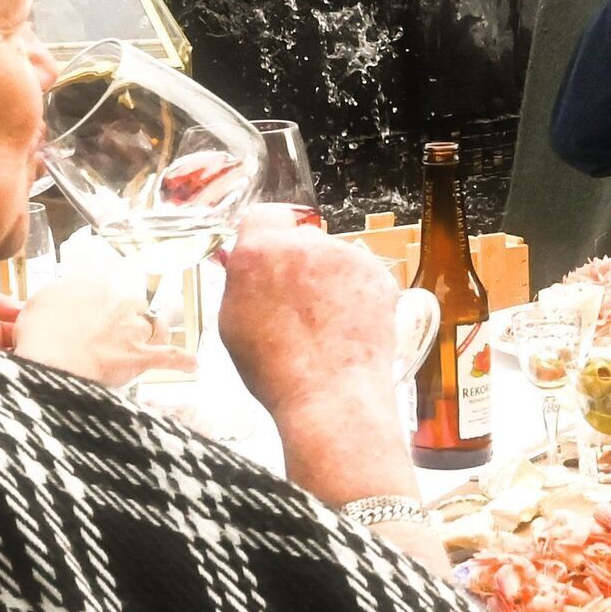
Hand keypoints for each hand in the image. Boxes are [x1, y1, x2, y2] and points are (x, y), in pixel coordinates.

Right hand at [9, 270, 183, 388]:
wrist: (52, 364)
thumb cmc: (41, 335)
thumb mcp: (42, 301)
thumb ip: (62, 293)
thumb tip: (69, 293)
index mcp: (98, 280)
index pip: (114, 276)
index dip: (112, 289)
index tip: (109, 294)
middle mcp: (123, 299)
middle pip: (139, 299)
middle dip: (133, 310)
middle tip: (122, 321)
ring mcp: (136, 327)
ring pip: (158, 323)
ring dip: (159, 328)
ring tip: (160, 331)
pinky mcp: (143, 356)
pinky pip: (171, 357)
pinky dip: (183, 361)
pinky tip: (192, 363)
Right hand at [215, 207, 417, 506]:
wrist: (331, 396)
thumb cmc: (277, 371)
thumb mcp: (233, 323)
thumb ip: (237, 281)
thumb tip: (236, 259)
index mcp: (259, 253)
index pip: (262, 216)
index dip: (266, 235)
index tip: (270, 252)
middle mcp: (304, 244)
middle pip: (300, 236)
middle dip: (298, 260)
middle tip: (296, 301)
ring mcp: (345, 256)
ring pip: (333, 256)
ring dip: (328, 277)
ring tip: (323, 322)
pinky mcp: (377, 273)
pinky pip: (361, 273)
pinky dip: (356, 292)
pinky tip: (346, 324)